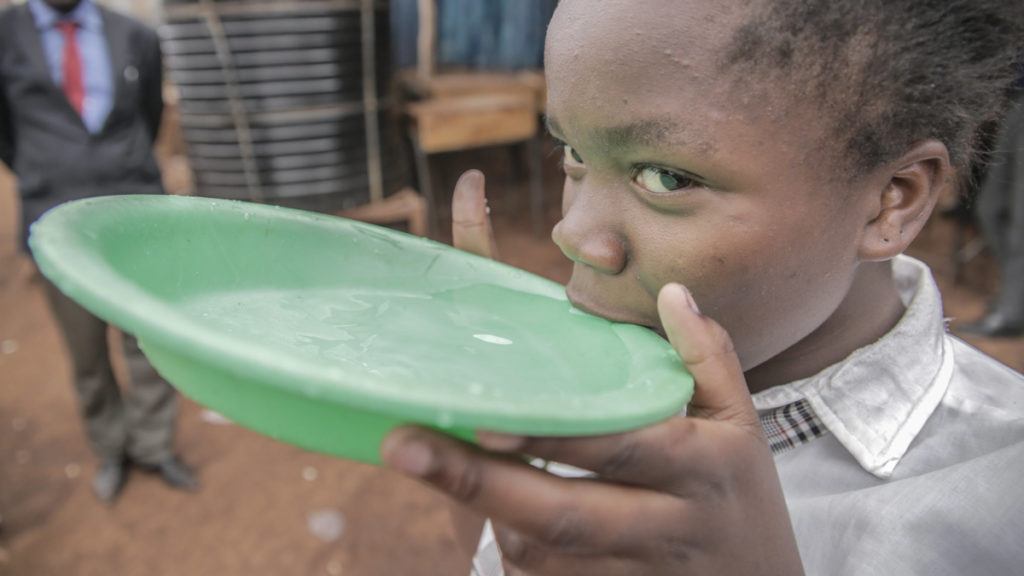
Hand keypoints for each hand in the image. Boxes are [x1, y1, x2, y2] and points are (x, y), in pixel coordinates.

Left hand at [382, 173, 803, 574]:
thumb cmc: (740, 496)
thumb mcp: (740, 424)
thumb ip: (706, 356)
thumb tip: (672, 292)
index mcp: (702, 466)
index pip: (619, 445)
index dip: (551, 433)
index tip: (482, 413)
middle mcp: (669, 525)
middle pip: (561, 513)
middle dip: (478, 482)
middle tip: (403, 445)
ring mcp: (635, 574)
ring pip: (540, 555)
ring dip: (484, 513)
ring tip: (428, 465)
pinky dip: (508, 551)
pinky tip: (484, 514)